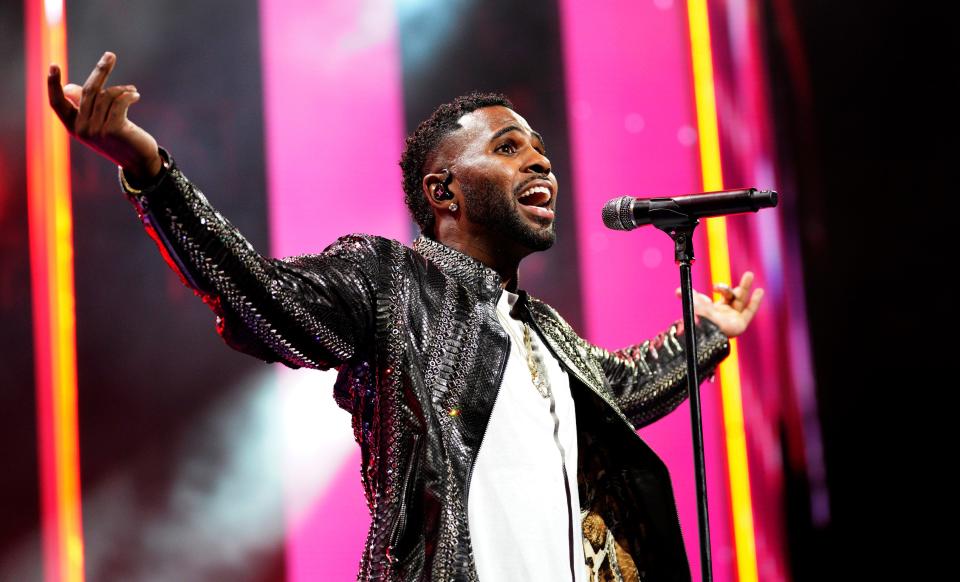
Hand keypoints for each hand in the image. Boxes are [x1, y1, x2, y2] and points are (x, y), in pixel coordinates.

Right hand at [47, 51, 161, 181]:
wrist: (138, 161)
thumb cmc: (118, 137)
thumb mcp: (97, 123)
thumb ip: (84, 106)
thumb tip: (69, 88)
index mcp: (73, 127)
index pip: (57, 103)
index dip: (53, 85)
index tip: (53, 65)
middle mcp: (81, 129)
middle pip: (88, 91)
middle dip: (100, 71)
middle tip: (110, 55)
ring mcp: (96, 130)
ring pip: (106, 96)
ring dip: (122, 89)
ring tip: (132, 90)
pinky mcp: (113, 129)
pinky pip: (119, 102)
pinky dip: (129, 95)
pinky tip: (136, 95)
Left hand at [676, 271, 763, 337]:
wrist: (704, 327)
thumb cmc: (698, 316)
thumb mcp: (694, 302)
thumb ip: (688, 295)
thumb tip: (677, 291)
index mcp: (716, 308)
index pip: (724, 295)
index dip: (722, 288)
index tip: (715, 287)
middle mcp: (726, 313)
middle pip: (736, 296)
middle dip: (742, 286)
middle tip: (749, 274)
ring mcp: (734, 318)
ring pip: (743, 300)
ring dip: (746, 287)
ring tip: (750, 275)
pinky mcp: (740, 324)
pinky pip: (750, 311)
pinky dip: (755, 301)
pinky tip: (760, 291)